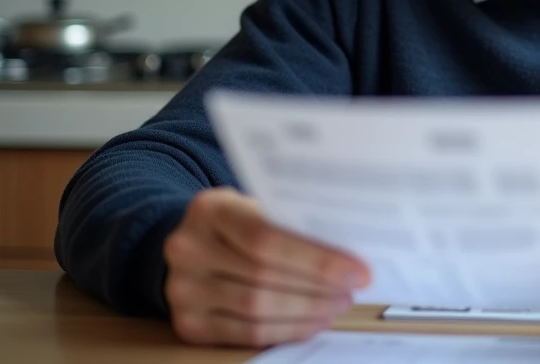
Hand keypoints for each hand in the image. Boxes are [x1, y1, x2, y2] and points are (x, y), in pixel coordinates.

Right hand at [163, 187, 370, 346]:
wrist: (194, 242)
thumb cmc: (239, 222)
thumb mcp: (257, 205)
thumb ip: (291, 222)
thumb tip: (347, 251)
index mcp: (209, 209)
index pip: (266, 237)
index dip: (316, 259)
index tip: (356, 269)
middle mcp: (187, 248)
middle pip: (263, 275)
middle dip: (318, 286)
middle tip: (353, 288)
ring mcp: (183, 289)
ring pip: (256, 308)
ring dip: (306, 311)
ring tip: (337, 304)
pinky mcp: (188, 324)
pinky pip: (245, 333)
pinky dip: (286, 330)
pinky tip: (312, 321)